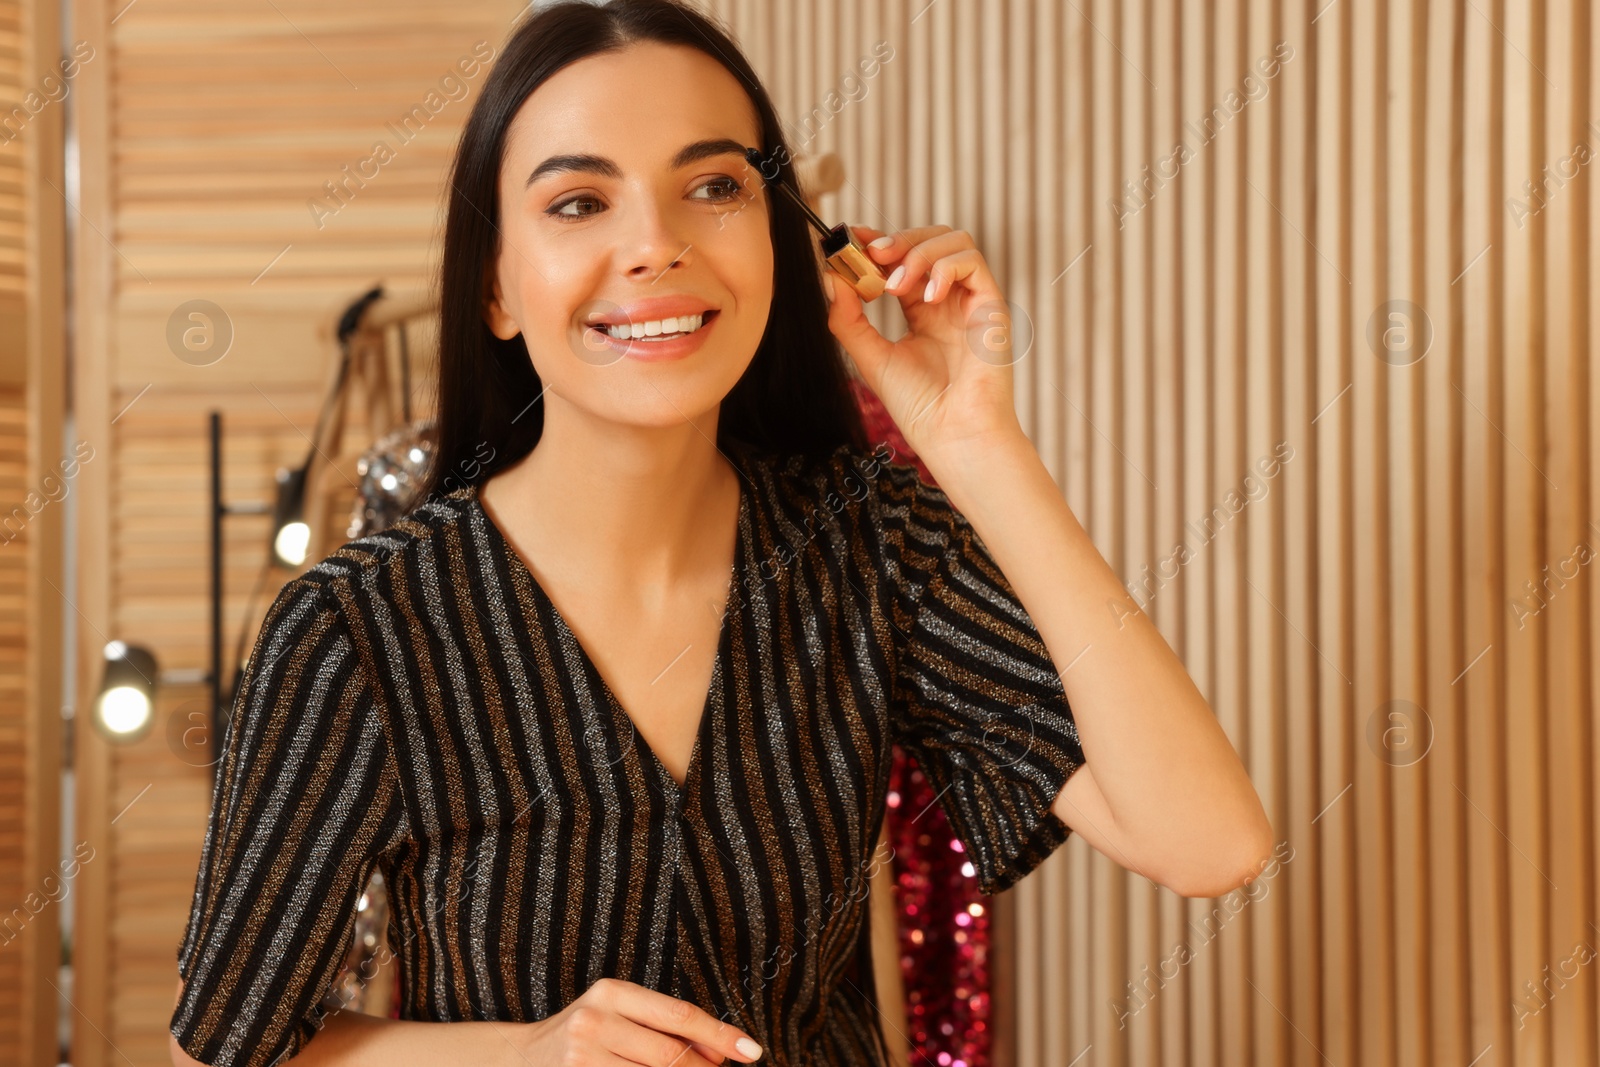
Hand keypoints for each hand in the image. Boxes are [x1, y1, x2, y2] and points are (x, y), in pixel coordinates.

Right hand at [513, 978, 763, 1065]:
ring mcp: (581, 1057)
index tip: (751, 1051)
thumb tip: (722, 1051)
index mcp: (611, 992)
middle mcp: (594, 1020)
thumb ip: (665, 1027)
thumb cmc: (585, 1036)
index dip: (720, 1034)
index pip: (679, 1014)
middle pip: (670, 1055)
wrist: (520, 1059)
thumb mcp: (620, 1016)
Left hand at [823, 224, 1025, 462]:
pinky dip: (945, 269)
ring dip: (919, 252)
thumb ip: (848, 319)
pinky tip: (926, 299)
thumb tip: (832, 277)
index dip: (878, 243)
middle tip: (872, 254)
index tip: (851, 238)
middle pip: (930, 240)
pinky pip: (973, 262)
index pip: (902, 260)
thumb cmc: (919, 405)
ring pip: (954, 242)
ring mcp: (969, 301)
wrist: (951, 434)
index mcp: (921, 311)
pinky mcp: (990, 306)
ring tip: (896, 285)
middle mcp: (947, 301)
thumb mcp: (871, 357)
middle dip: (898, 239)